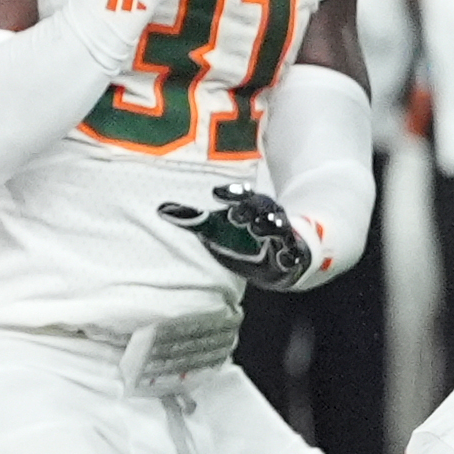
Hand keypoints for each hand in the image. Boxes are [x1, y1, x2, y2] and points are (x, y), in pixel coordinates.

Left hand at [161, 183, 314, 288]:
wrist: (271, 261)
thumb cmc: (238, 238)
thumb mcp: (214, 229)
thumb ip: (192, 219)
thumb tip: (162, 209)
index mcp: (247, 206)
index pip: (241, 195)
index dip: (231, 193)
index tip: (216, 194)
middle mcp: (265, 216)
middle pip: (261, 206)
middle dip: (249, 208)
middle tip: (236, 213)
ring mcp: (279, 234)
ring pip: (277, 226)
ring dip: (270, 226)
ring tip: (259, 228)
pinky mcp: (288, 254)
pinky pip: (291, 252)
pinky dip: (288, 254)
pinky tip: (283, 257)